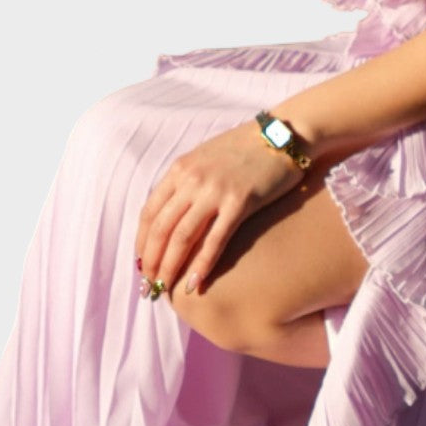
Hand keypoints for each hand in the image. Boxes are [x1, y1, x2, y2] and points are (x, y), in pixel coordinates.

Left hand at [135, 119, 306, 295]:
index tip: (142, 264)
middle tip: (150, 286)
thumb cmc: (248, 148)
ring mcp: (215, 191)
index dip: (142, 243)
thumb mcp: (207, 158)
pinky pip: (215, 240)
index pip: (149, 213)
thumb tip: (174, 214)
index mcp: (180, 169)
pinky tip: (195, 283)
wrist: (283, 135)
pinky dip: (202, 265)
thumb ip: (187, 182)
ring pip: (182, 238)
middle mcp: (192, 180)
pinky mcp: (240, 203)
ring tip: (166, 290)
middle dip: (152, 262)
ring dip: (170, 267)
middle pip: (161, 229)